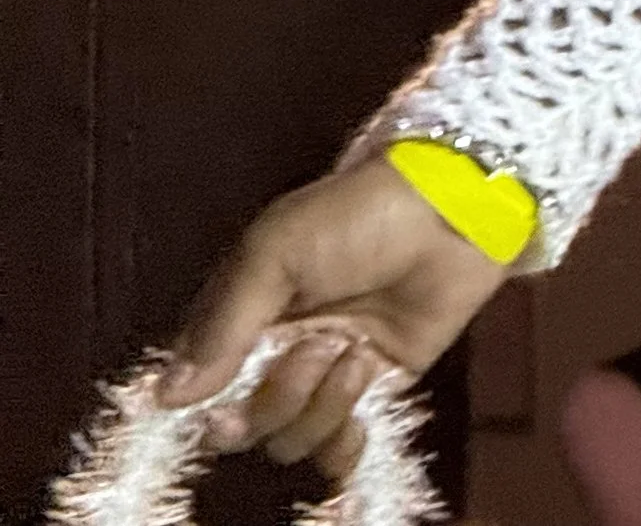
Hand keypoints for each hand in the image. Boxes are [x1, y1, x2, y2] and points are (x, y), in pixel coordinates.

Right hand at [159, 156, 505, 481]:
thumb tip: (167, 397)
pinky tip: (362, 407)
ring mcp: (324, 373)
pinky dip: (345, 444)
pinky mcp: (374, 389)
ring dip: (322, 404)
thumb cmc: (358, 215)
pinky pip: (338, 449)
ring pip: (290, 439)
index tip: (218, 405)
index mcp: (243, 313)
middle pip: (242, 424)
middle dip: (275, 399)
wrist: (449, 213)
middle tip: (314, 348)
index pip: (197, 383)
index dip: (200, 405)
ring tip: (356, 350)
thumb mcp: (277, 249)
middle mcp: (275, 350)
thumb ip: (224, 324)